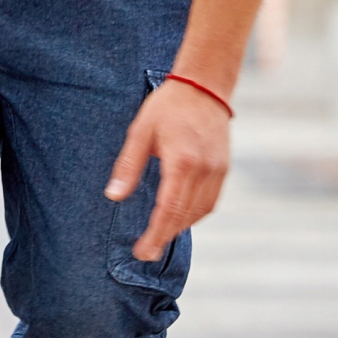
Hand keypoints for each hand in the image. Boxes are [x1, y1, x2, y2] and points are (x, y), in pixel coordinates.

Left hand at [104, 79, 230, 260]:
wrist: (204, 86)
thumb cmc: (167, 106)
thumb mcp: (140, 132)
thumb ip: (128, 166)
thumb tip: (113, 196)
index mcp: (182, 161)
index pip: (169, 210)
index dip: (155, 235)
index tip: (142, 252)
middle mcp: (205, 170)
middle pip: (185, 216)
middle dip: (164, 237)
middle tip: (146, 251)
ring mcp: (218, 170)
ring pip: (201, 212)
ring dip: (180, 227)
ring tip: (159, 236)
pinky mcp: (224, 168)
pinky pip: (210, 202)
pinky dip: (194, 214)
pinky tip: (178, 217)